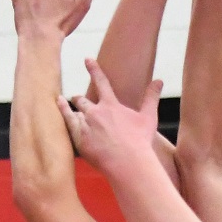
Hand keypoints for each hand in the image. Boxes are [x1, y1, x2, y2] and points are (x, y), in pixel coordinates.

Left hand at [60, 59, 162, 174]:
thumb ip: (151, 97)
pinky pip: (68, 128)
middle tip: (76, 98)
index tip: (87, 59)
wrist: (127, 162)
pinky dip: (65, 122)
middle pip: (81, 100)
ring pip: (72, 114)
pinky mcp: (79, 141)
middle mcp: (95, 113)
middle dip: (78, 99)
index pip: (101, 82)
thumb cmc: (140, 141)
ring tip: (65, 107)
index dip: (93, 69)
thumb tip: (160, 80)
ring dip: (70, 111)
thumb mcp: (148, 117)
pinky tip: (61, 121)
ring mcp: (85, 126)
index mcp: (111, 105)